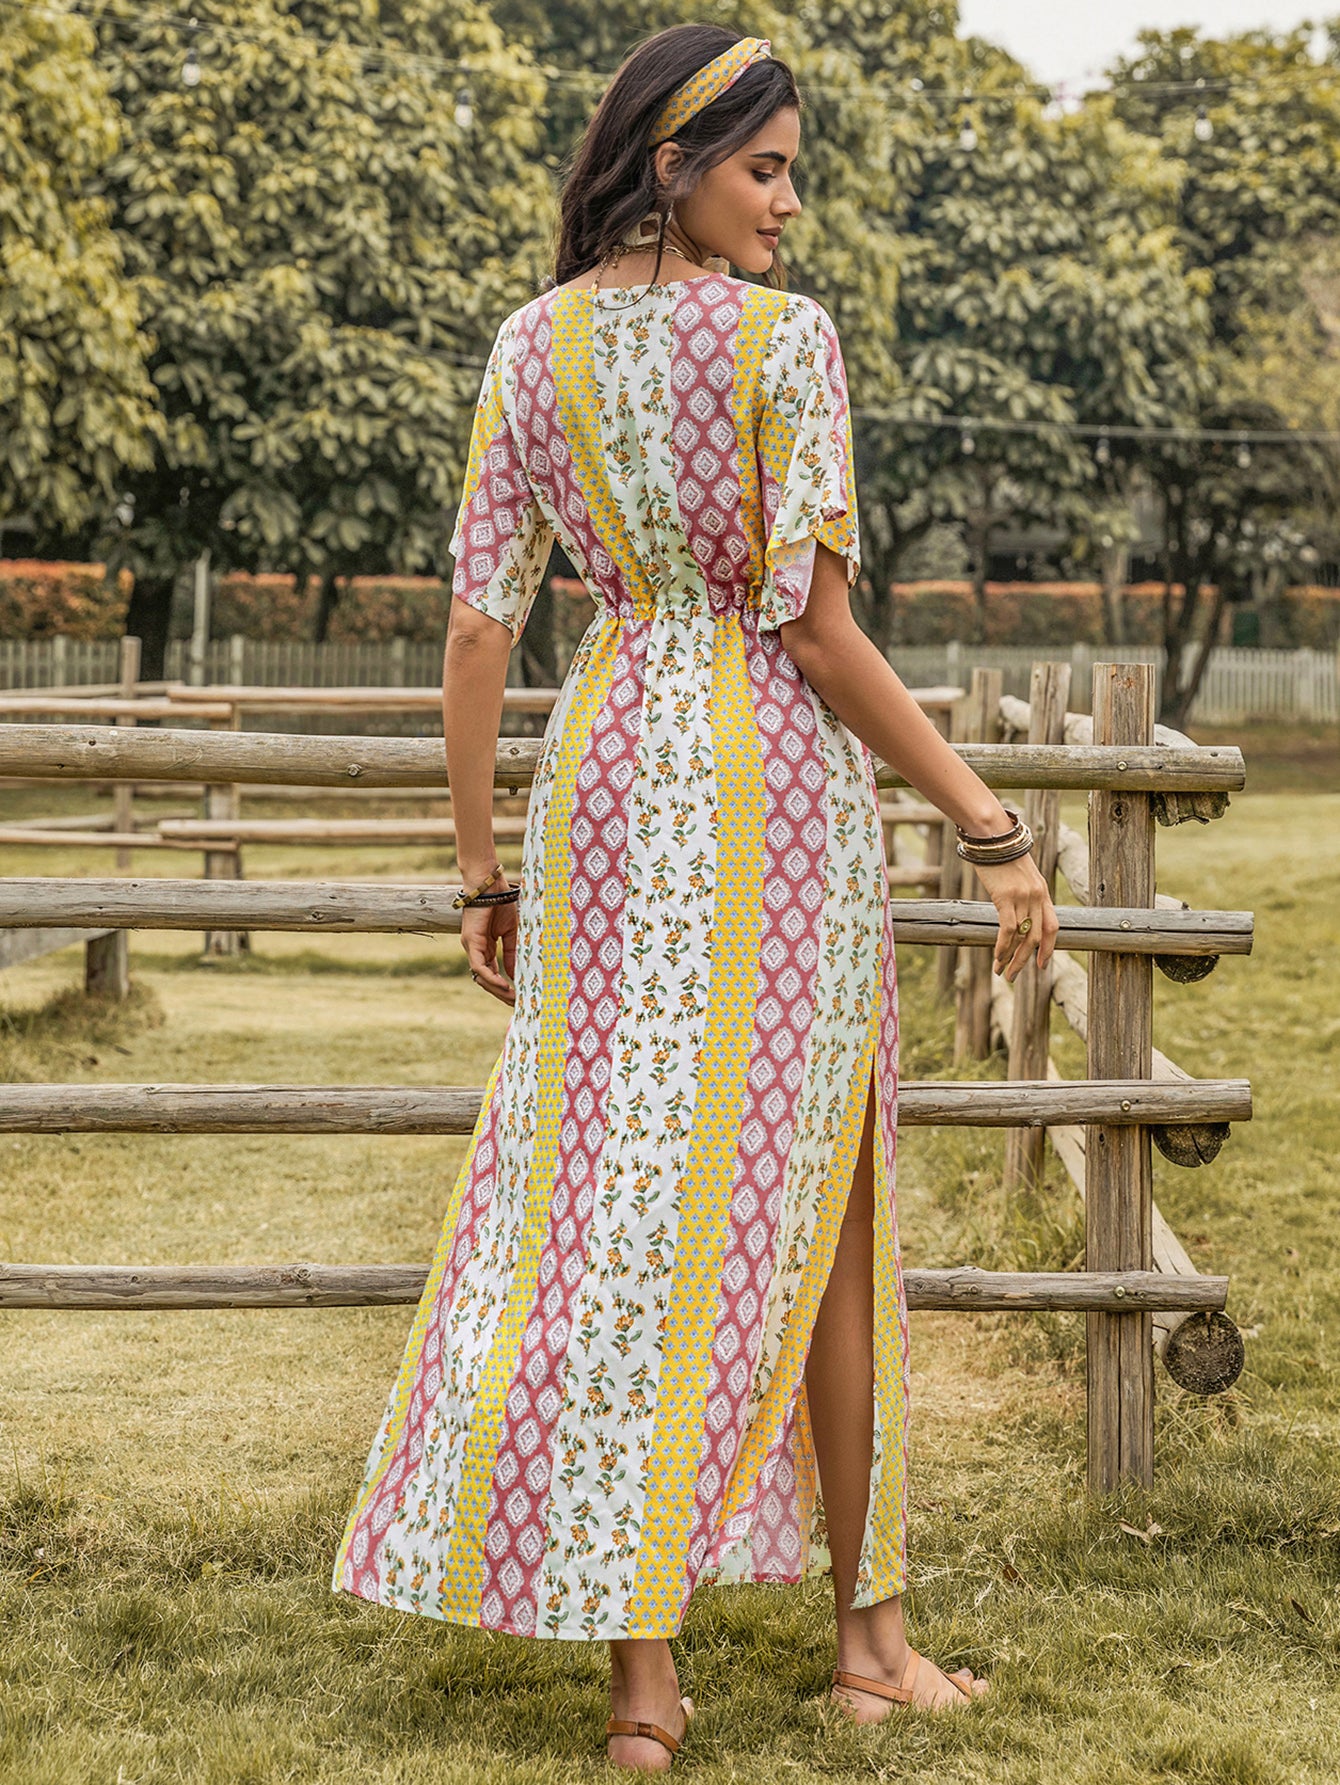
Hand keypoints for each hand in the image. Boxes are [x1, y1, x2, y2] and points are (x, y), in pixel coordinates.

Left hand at [460, 887, 517, 1004]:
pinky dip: (492, 978)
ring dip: (497, 990)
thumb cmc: (501, 903)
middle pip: (485, 980)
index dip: (503, 987)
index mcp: (485, 948)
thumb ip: (511, 954)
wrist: (490, 884)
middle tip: (517, 1005)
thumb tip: (515, 976)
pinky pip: (480, 967)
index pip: (492, 974)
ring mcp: (471, 947)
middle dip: (501, 994)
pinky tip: (505, 986)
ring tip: (513, 999)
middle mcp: (475, 950)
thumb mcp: (511, 933)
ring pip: (481, 977)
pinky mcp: (471, 942)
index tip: (519, 997)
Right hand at [969, 850, 1058, 982]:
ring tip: (1001, 971)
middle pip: (1036, 937)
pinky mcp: (1006, 897)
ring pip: (1021, 936)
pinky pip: (1008, 929)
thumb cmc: (1002, 855)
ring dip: (1010, 957)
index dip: (1048, 948)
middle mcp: (1036, 897)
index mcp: (1042, 893)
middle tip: (1014, 976)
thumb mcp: (1019, 876)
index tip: (1041, 965)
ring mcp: (1023, 897)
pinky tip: (996, 957)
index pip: (1052, 927)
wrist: (994, 837)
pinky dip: (1003, 946)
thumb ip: (1023, 895)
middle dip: (1025, 960)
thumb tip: (1015, 914)